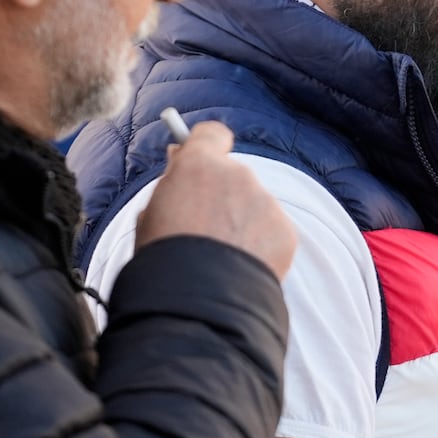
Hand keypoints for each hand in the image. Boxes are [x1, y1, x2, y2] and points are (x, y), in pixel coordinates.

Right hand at [136, 120, 297, 277]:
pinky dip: (259, 246)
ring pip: (253, 205)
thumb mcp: (151, 213)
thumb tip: (180, 160)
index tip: (199, 161)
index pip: (212, 133)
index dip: (206, 146)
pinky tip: (239, 267)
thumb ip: (171, 184)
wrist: (195, 304)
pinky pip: (270, 231)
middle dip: (222, 195)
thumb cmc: (163, 260)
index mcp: (199, 165)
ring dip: (241, 223)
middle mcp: (238, 175)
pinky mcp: (286, 231)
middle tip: (203, 228)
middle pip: (233, 175)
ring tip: (219, 257)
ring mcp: (265, 202)